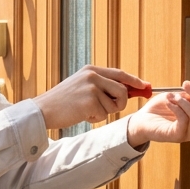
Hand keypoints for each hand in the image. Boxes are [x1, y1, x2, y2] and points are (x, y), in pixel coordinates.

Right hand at [32, 65, 148, 128]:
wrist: (44, 110)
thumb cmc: (63, 101)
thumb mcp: (81, 85)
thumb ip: (101, 84)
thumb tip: (126, 90)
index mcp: (91, 70)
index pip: (120, 74)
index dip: (134, 81)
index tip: (145, 86)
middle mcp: (92, 76)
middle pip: (122, 90)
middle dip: (121, 103)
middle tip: (111, 108)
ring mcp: (91, 88)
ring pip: (114, 105)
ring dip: (104, 112)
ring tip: (87, 111)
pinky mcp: (89, 102)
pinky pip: (104, 115)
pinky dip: (95, 119)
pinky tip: (81, 115)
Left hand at [125, 81, 189, 145]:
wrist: (142, 121)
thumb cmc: (158, 109)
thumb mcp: (177, 95)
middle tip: (185, 84)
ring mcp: (188, 132)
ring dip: (182, 100)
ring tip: (171, 96)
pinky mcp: (178, 136)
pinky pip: (184, 120)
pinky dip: (176, 107)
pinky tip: (168, 103)